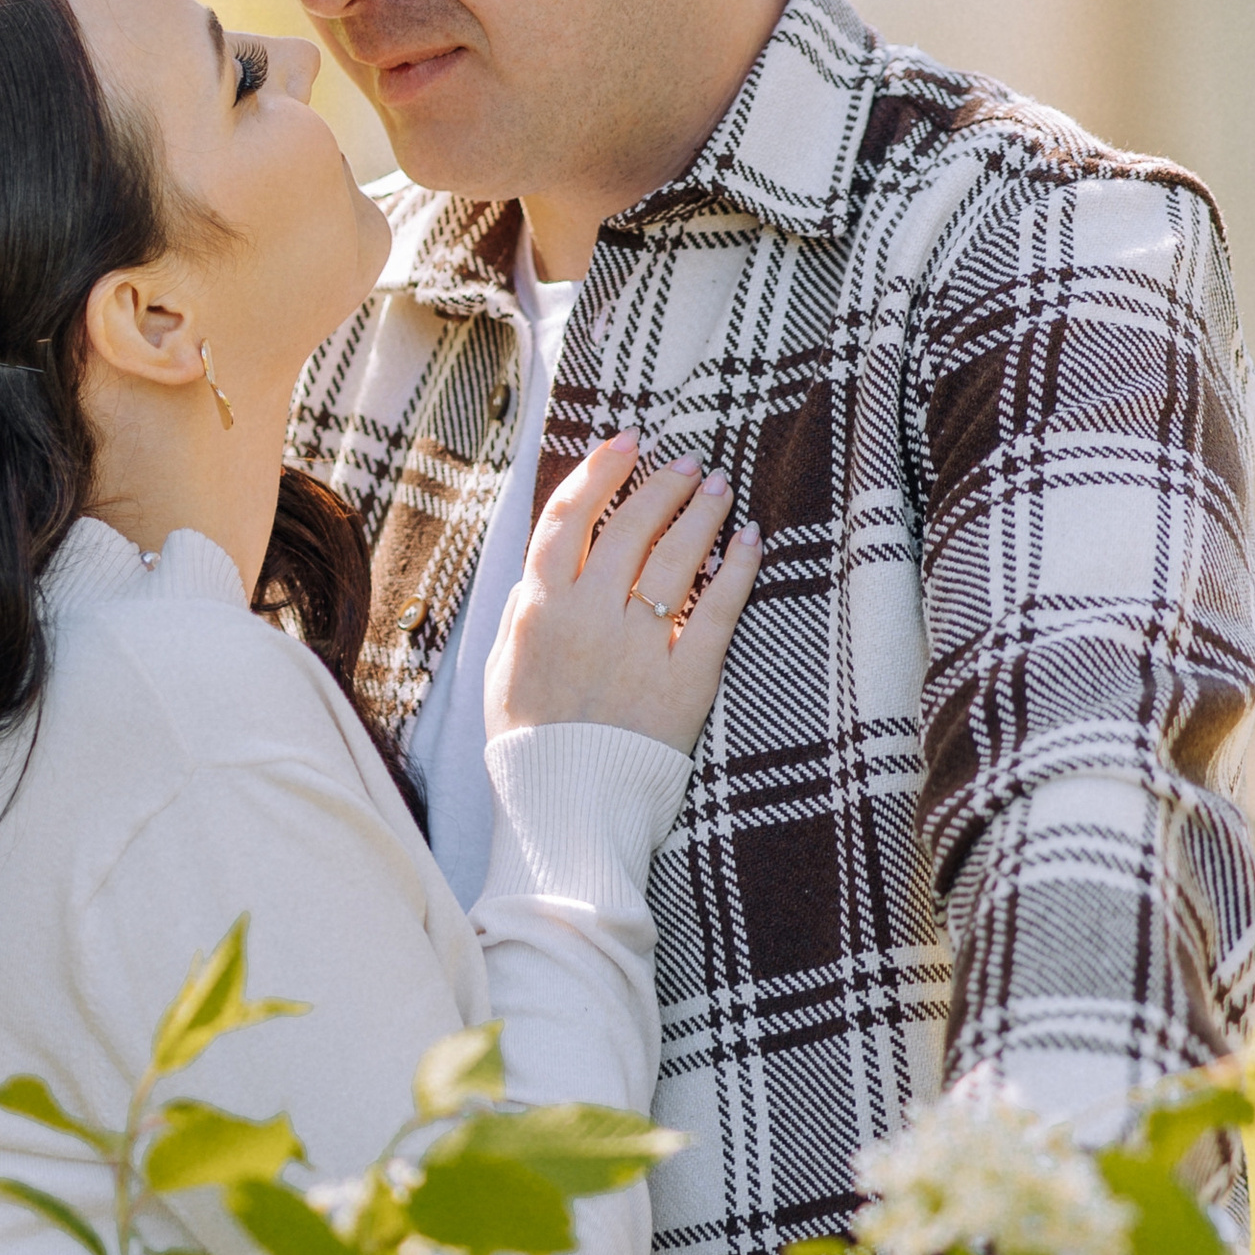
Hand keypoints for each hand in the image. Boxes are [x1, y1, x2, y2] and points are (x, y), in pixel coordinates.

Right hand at [486, 433, 758, 754]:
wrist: (567, 811)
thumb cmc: (531, 747)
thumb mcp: (504, 672)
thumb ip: (523, 615)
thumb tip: (540, 573)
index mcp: (539, 608)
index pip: (567, 517)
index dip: (599, 470)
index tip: (625, 442)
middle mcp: (590, 615)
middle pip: (629, 526)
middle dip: (661, 486)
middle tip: (687, 464)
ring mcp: (639, 644)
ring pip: (675, 555)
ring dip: (700, 512)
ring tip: (718, 487)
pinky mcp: (686, 677)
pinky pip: (718, 608)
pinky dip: (737, 567)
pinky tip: (751, 540)